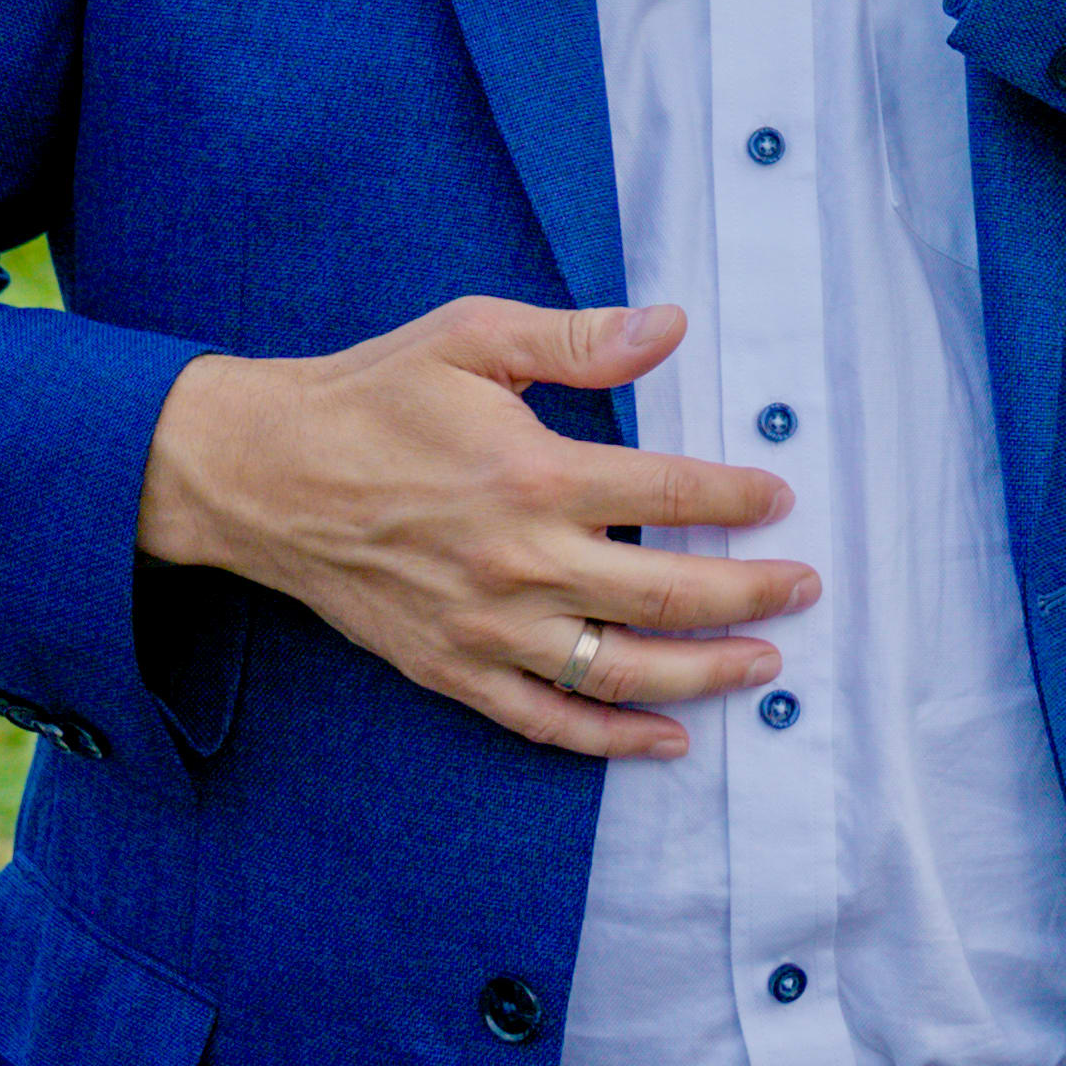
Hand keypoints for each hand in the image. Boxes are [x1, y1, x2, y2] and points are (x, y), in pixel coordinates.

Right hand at [135, 299, 808, 760]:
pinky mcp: (450, 670)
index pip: (668, 495)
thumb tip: (670, 327)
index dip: (736, 498)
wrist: (261, 473)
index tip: (780, 498)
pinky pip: (546, 720)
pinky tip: (667, 738)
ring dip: (704, 673)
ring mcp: (485, 627)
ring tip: (764, 663)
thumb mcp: (471, 335)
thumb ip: (578, 340)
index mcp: (532, 474)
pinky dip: (612, 738)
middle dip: (750, 593)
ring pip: (620, 671)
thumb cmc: (371, 395)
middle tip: (805, 588)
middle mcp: (518, 562)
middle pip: (665, 596)